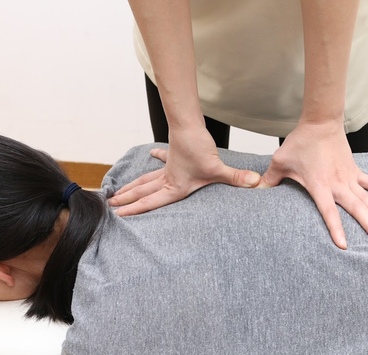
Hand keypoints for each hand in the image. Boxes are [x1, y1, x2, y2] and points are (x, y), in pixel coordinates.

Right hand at [109, 127, 260, 215]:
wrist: (189, 125)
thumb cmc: (199, 148)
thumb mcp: (217, 168)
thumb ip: (235, 178)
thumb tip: (256, 184)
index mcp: (174, 187)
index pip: (151, 202)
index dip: (136, 210)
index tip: (120, 215)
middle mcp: (167, 179)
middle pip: (143, 192)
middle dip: (127, 200)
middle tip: (111, 206)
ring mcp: (168, 167)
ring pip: (146, 179)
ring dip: (132, 186)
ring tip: (118, 191)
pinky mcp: (173, 155)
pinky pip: (161, 161)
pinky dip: (155, 159)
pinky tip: (150, 154)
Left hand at [258, 121, 367, 248]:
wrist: (320, 122)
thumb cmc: (299, 143)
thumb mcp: (280, 161)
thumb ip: (270, 179)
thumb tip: (255, 190)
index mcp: (319, 185)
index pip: (329, 212)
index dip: (336, 228)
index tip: (345, 245)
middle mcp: (338, 183)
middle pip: (356, 208)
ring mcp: (349, 177)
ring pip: (367, 199)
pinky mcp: (355, 170)